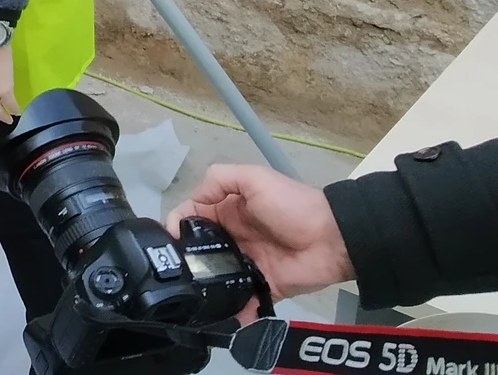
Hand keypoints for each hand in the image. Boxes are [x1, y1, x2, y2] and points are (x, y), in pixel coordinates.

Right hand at [165, 164, 353, 315]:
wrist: (334, 239)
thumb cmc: (291, 205)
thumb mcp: (254, 178)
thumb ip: (218, 180)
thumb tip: (187, 206)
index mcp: (227, 211)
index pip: (190, 219)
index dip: (173, 230)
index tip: (163, 246)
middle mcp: (231, 238)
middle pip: (197, 253)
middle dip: (182, 264)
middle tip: (168, 278)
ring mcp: (245, 265)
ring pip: (214, 279)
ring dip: (200, 289)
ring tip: (183, 301)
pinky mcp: (261, 289)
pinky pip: (240, 302)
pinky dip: (229, 312)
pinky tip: (214, 319)